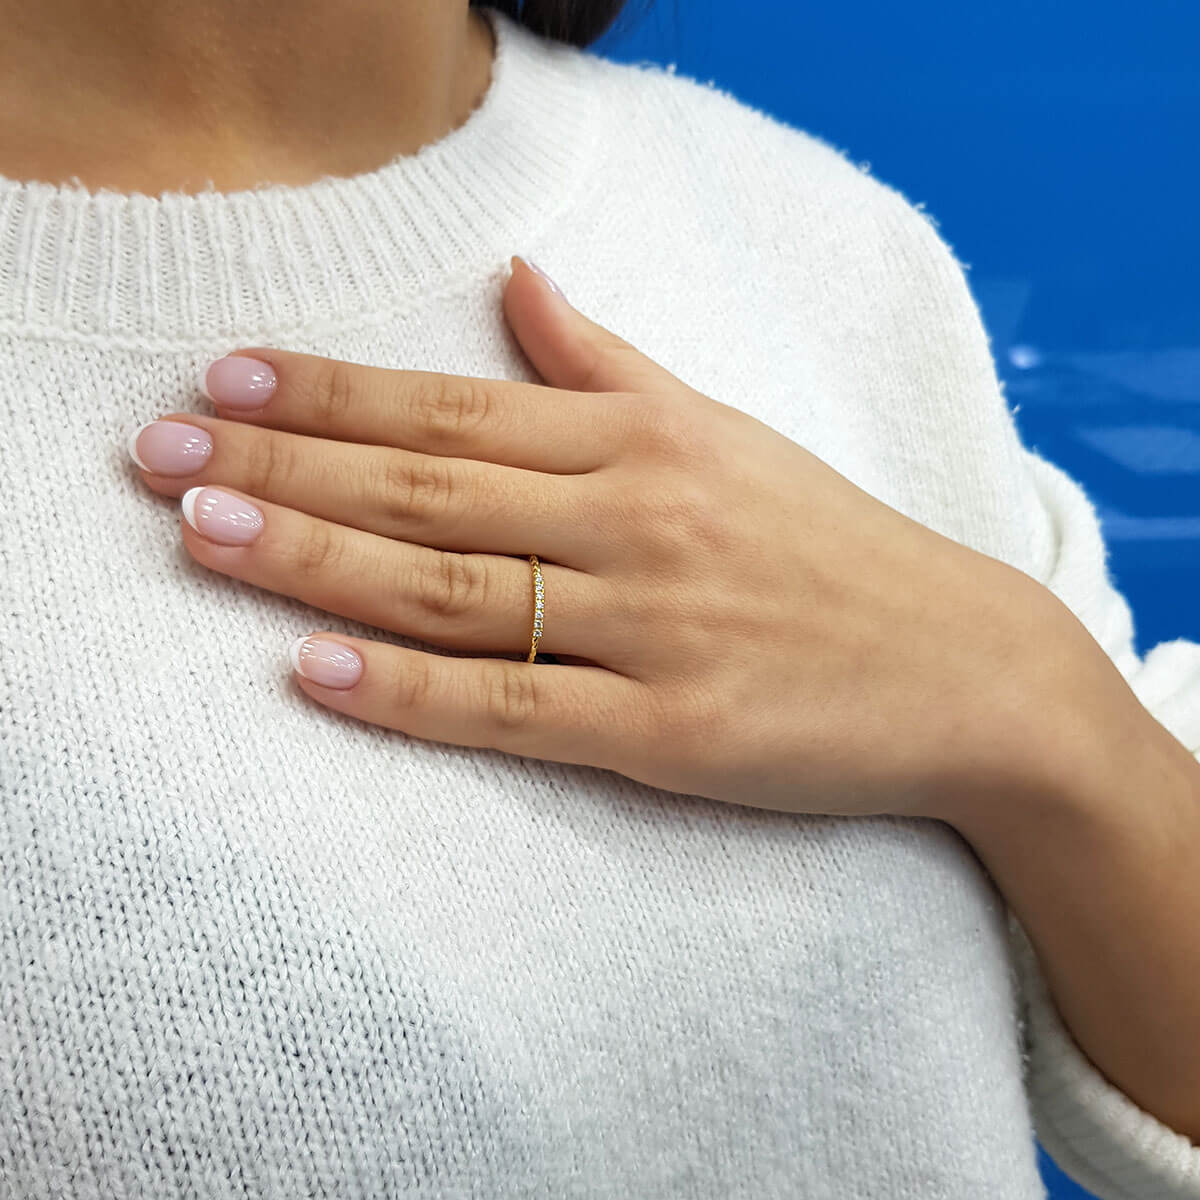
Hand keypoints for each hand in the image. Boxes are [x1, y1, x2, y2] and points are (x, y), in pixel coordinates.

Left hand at [128, 256, 1057, 819]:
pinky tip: (317, 672)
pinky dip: (412, 694)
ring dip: (317, 561)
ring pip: (454, 589)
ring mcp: (652, 628)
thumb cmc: (832, 547)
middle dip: (285, 469)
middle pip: (430, 487)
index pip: (455, 407)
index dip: (332, 394)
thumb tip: (520, 280)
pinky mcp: (671, 732)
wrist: (965, 667)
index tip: (224, 380)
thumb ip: (611, 362)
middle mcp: (638, 520)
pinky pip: (518, 710)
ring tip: (202, 539)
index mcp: (645, 441)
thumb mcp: (726, 432)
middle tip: (159, 456)